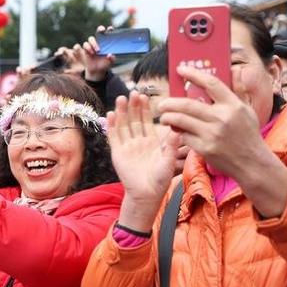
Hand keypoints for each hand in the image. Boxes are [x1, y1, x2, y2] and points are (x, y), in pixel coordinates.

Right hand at [69, 26, 114, 81]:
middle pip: (98, 32)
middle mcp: (99, 42)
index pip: (108, 33)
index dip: (109, 30)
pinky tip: (90, 53)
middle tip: (101, 31)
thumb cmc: (104, 64)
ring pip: (90, 39)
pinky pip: (83, 45)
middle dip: (100, 30)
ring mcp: (91, 45)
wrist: (97, 71)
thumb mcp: (110, 63)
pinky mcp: (85, 50)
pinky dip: (86, 48)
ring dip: (93, 44)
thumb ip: (112, 59)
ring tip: (96, 52)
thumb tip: (110, 54)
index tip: (110, 29)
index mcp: (106, 43)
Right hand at [108, 92, 180, 231]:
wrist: (147, 194)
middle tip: (133, 92)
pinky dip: (112, 126)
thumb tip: (176, 129)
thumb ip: (171, 145)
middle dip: (133, 106)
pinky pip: (114, 137)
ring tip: (121, 99)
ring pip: (123, 125)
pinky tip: (111, 114)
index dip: (145, 109)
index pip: (147, 121)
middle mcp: (138, 141)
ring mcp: (127, 146)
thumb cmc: (160, 179)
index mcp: (151, 141)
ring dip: (121, 112)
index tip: (146, 96)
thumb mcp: (169, 160)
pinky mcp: (117, 153)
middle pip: (134, 120)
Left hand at [157, 66, 286, 216]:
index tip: (180, 69)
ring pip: (181, 120)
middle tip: (162, 103)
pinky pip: (184, 136)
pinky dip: (177, 132)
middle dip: (170, 102)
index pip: (211, 83)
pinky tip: (175, 131)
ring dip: (168, 117)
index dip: (193, 74)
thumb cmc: (248, 135)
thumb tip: (233, 69)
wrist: (252, 163)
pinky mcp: (205, 148)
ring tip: (164, 117)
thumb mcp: (247, 111)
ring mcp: (213, 134)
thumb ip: (237, 91)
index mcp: (233, 105)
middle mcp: (222, 118)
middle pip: (188, 104)